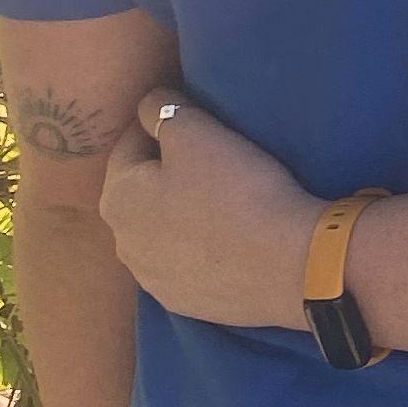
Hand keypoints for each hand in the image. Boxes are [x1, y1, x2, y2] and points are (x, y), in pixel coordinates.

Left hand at [102, 94, 323, 327]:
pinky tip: (230, 239)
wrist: (290, 265)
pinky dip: (198, 248)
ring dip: (180, 214)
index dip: (161, 126)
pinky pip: (184, 263)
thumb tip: (148, 103)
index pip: (128, 144)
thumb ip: (161, 109)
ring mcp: (151, 280)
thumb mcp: (197, 132)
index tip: (196, 122)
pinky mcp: (183, 303)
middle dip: (166, 174)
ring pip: (160, 231)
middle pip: (141, 192)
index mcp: (116, 197)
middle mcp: (121, 243)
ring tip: (224, 202)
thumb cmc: (238, 190)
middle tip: (213, 161)